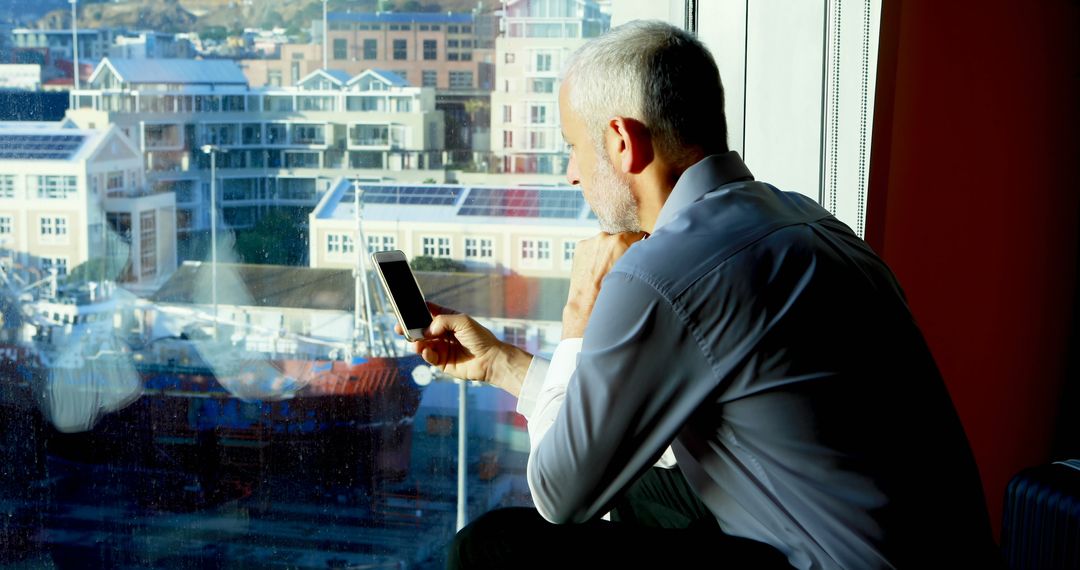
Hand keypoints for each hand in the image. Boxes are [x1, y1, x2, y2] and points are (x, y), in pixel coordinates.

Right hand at [400, 302, 532, 396]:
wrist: (490, 360)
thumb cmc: (480, 337)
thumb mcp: (462, 321)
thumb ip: (442, 321)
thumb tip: (426, 330)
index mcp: (448, 319)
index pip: (429, 311)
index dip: (417, 309)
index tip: (405, 308)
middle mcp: (443, 333)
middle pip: (421, 328)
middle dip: (410, 328)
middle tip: (400, 328)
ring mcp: (442, 347)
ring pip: (422, 343)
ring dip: (416, 342)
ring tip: (416, 342)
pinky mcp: (441, 362)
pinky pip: (428, 356)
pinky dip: (425, 353)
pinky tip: (427, 351)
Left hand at [563, 231, 647, 338]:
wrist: (588, 303)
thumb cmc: (612, 292)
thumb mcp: (633, 271)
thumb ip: (638, 255)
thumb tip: (643, 248)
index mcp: (620, 241)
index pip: (637, 233)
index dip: (639, 243)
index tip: (638, 250)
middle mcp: (604, 237)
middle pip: (620, 237)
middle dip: (622, 247)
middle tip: (620, 264)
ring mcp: (591, 241)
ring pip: (605, 242)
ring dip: (607, 250)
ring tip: (606, 268)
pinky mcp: (581, 246)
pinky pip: (593, 246)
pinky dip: (595, 253)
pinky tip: (596, 268)